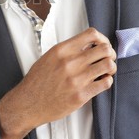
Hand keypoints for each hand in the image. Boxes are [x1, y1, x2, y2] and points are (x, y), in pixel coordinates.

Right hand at [0, 27, 116, 138]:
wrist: (28, 103)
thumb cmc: (37, 81)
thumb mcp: (48, 58)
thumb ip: (67, 51)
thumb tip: (86, 46)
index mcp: (61, 50)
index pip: (91, 34)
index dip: (102, 39)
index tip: (102, 44)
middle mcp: (70, 62)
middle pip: (104, 49)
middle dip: (109, 53)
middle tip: (106, 58)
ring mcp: (76, 79)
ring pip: (108, 65)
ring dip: (110, 67)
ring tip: (104, 71)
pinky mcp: (81, 95)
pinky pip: (105, 83)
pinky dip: (107, 81)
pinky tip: (99, 82)